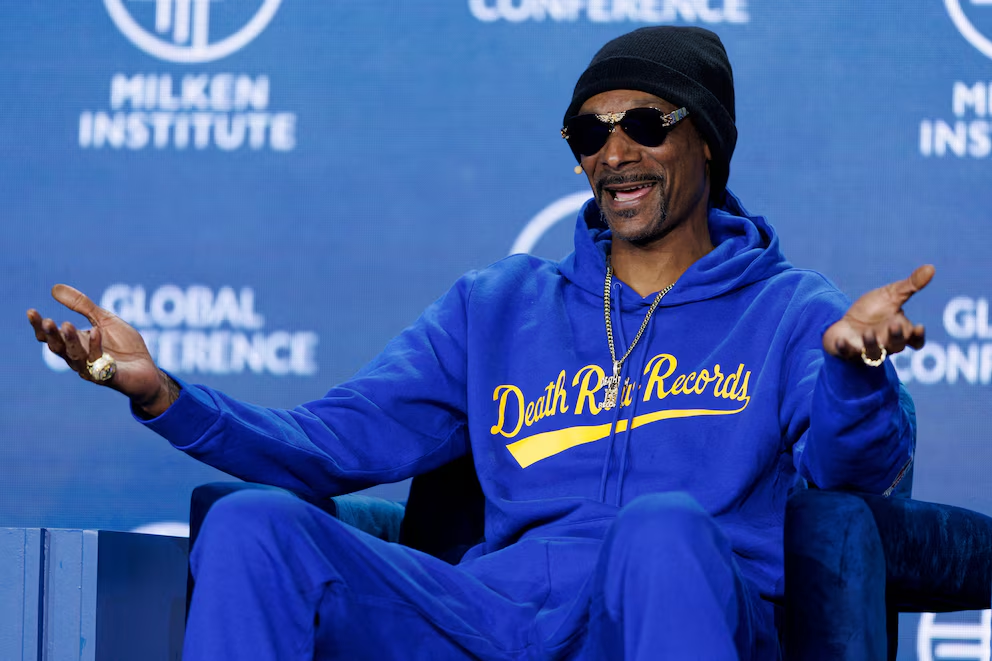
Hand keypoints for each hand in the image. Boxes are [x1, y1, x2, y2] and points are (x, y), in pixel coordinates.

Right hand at [27, 284, 176, 415]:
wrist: (148, 369)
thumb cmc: (125, 346)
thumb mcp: (104, 320)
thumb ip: (82, 306)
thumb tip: (54, 288)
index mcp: (75, 344)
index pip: (50, 337)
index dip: (39, 326)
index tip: (31, 311)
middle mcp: (79, 358)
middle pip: (58, 348)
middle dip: (51, 335)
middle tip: (46, 321)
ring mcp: (92, 369)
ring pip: (75, 356)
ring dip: (69, 341)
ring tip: (65, 324)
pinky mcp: (108, 376)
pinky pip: (98, 362)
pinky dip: (95, 346)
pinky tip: (96, 331)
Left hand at [822, 265, 933, 363]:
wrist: (847, 322)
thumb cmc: (874, 310)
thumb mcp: (892, 295)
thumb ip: (910, 285)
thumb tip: (931, 267)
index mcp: (900, 333)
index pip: (915, 341)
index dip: (918, 337)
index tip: (919, 327)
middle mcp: (886, 345)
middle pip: (896, 346)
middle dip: (896, 337)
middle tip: (894, 325)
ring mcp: (867, 350)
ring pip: (874, 353)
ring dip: (872, 344)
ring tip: (868, 333)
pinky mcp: (848, 351)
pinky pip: (846, 353)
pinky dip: (844, 348)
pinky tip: (841, 341)